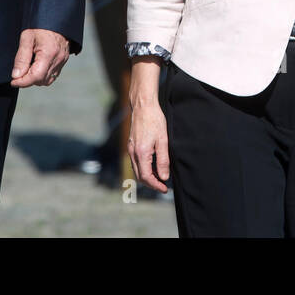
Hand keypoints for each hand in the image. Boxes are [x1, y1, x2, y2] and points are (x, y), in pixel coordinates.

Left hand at [10, 28, 70, 86]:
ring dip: (36, 79)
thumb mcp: (26, 38)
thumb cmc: (40, 25)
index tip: (13, 81)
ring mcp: (62, 61)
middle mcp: (58, 59)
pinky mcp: (63, 61)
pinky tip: (36, 67)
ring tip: (27, 68)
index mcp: (49, 53)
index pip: (36, 76)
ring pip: (47, 80)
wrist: (55, 17)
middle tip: (18, 72)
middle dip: (28, 80)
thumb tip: (16, 75)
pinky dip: (43, 75)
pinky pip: (53, 75)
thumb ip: (21, 58)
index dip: (22, 82)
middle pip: (41, 80)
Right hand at [127, 59, 169, 191]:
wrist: (143, 106)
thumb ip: (163, 160)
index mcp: (141, 153)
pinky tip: (153, 166)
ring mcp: (130, 149)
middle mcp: (132, 153)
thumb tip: (164, 177)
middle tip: (163, 185)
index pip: (146, 177)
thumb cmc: (154, 120)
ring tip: (160, 177)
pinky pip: (135, 162)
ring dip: (147, 177)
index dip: (156, 185)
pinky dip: (143, 168)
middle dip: (151, 183)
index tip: (165, 188)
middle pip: (140, 176)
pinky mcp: (131, 145)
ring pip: (137, 170)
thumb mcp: (163, 140)